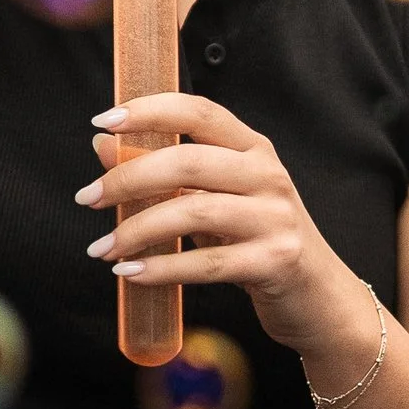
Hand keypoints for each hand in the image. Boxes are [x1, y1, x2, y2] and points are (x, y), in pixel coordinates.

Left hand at [80, 93, 375, 368]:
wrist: (319, 298)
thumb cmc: (258, 242)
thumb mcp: (216, 201)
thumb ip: (167, 175)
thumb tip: (102, 149)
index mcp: (254, 149)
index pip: (198, 112)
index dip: (149, 110)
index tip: (102, 121)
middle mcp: (268, 175)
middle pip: (188, 162)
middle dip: (128, 179)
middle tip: (89, 199)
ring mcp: (276, 218)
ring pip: (193, 212)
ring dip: (137, 230)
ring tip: (102, 248)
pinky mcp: (276, 261)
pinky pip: (207, 264)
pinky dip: (162, 268)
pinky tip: (131, 272)